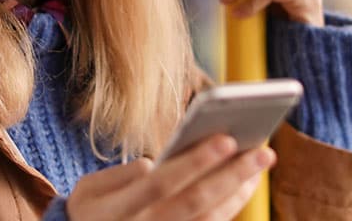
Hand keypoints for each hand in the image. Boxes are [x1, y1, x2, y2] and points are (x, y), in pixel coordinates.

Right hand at [66, 135, 274, 220]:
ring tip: (262, 159)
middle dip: (231, 174)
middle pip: (195, 202)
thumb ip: (117, 176)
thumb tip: (150, 163)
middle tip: (263, 149)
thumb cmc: (92, 209)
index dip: (194, 163)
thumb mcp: (88, 191)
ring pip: (209, 219)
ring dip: (240, 189)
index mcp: (117, 210)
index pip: (161, 184)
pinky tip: (247, 182)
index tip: (225, 139)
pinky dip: (232, 205)